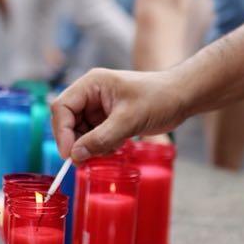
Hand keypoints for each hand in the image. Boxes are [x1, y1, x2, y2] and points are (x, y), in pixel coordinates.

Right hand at [51, 67, 186, 160]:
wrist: (181, 97)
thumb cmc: (159, 98)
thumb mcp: (129, 120)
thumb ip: (101, 138)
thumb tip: (75, 155)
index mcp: (92, 84)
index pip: (62, 107)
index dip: (62, 132)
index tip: (69, 154)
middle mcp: (91, 93)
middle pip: (67, 121)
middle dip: (76, 141)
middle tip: (86, 160)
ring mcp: (99, 106)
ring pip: (80, 131)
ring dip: (90, 145)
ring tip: (111, 148)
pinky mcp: (108, 118)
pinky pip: (93, 136)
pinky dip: (100, 145)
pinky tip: (117, 146)